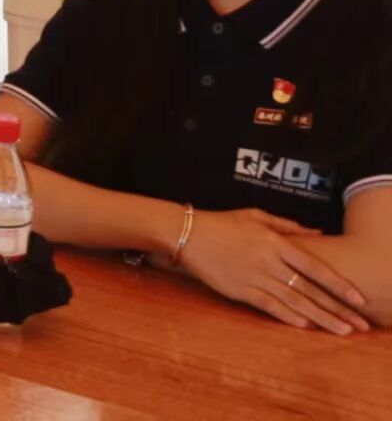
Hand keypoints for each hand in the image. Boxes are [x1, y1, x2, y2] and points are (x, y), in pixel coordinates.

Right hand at [178, 207, 370, 333]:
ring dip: (320, 318)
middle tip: (359, 325)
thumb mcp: (256, 216)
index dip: (339, 285)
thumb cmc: (222, 223)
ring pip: (294, 301)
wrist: (187, 234)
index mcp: (276, 242)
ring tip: (341, 330)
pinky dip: (287, 316)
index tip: (358, 299)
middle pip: (310, 289)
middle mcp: (269, 261)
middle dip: (337, 309)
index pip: (315, 268)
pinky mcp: (239, 290)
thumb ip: (288, 226)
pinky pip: (268, 306)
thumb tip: (317, 233)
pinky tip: (305, 325)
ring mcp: (254, 277)